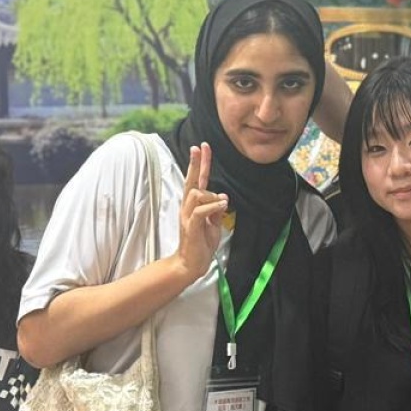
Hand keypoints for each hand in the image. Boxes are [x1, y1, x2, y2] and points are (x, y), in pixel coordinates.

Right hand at [174, 142, 228, 280]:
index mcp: (194, 204)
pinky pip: (201, 210)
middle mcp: (188, 206)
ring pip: (197, 193)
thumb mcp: (213, 223)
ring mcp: (188, 215)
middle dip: (197, 163)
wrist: (191, 263)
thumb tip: (222, 196)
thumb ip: (216, 209)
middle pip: (191, 180)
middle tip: (200, 147)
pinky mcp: (191, 226)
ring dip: (212, 196)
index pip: (196, 180)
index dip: (199, 164)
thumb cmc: (201, 243)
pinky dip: (213, 206)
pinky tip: (222, 205)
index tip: (201, 147)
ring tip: (221, 204)